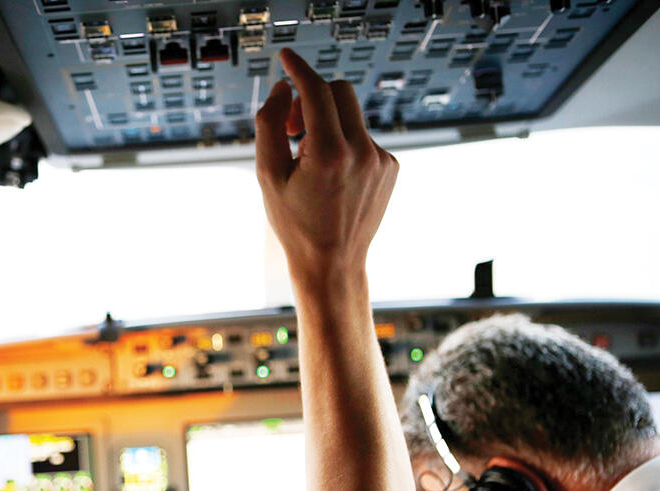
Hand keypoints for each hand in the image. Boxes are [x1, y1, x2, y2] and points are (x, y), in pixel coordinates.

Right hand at [255, 48, 397, 281]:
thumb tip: (283, 90)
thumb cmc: (295, 224)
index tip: (287, 59)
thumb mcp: (267, 176)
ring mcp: (382, 159)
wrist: (332, 263)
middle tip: (291, 124)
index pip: (317, 91)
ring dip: (328, 122)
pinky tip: (331, 174)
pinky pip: (364, 137)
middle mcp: (363, 152)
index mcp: (330, 154)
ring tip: (308, 157)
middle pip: (339, 92)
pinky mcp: (391, 167)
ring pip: (352, 115)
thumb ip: (269, 125)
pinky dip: (344, 143)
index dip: (299, 69)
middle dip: (312, 97)